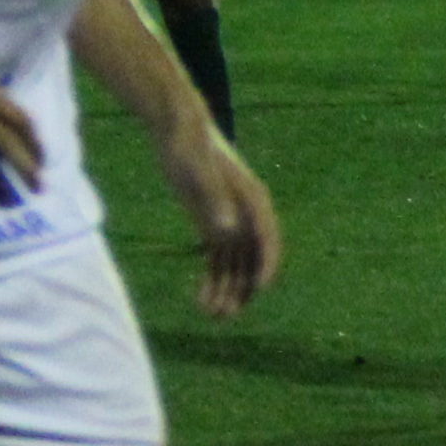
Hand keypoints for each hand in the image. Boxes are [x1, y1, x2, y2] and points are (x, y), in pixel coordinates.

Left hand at [164, 126, 281, 317]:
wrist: (178, 129)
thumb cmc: (189, 144)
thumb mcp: (197, 170)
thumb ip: (214, 199)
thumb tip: (227, 230)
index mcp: (254, 201)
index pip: (267, 240)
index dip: (266, 265)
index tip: (258, 289)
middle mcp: (248, 217)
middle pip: (252, 260)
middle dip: (242, 290)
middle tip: (226, 314)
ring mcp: (231, 224)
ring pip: (235, 267)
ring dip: (226, 292)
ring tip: (210, 316)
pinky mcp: (212, 227)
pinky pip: (217, 262)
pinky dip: (212, 282)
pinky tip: (201, 300)